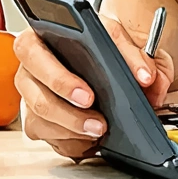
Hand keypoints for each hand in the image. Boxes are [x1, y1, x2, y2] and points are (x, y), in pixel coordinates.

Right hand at [13, 14, 173, 160]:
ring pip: (44, 123)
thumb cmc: (99, 41)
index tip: (88, 96)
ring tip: (100, 129)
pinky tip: (90, 136)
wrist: (98, 50)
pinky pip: (49, 137)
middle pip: (39, 99)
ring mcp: (31, 96)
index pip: (37, 56)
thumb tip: (148, 78)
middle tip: (98, 122)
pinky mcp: (36, 119)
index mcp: (39, 38)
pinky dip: (72, 140)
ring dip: (75, 131)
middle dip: (71, 115)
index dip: (60, 80)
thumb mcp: (119, 38)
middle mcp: (29, 69)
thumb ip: (137, 54)